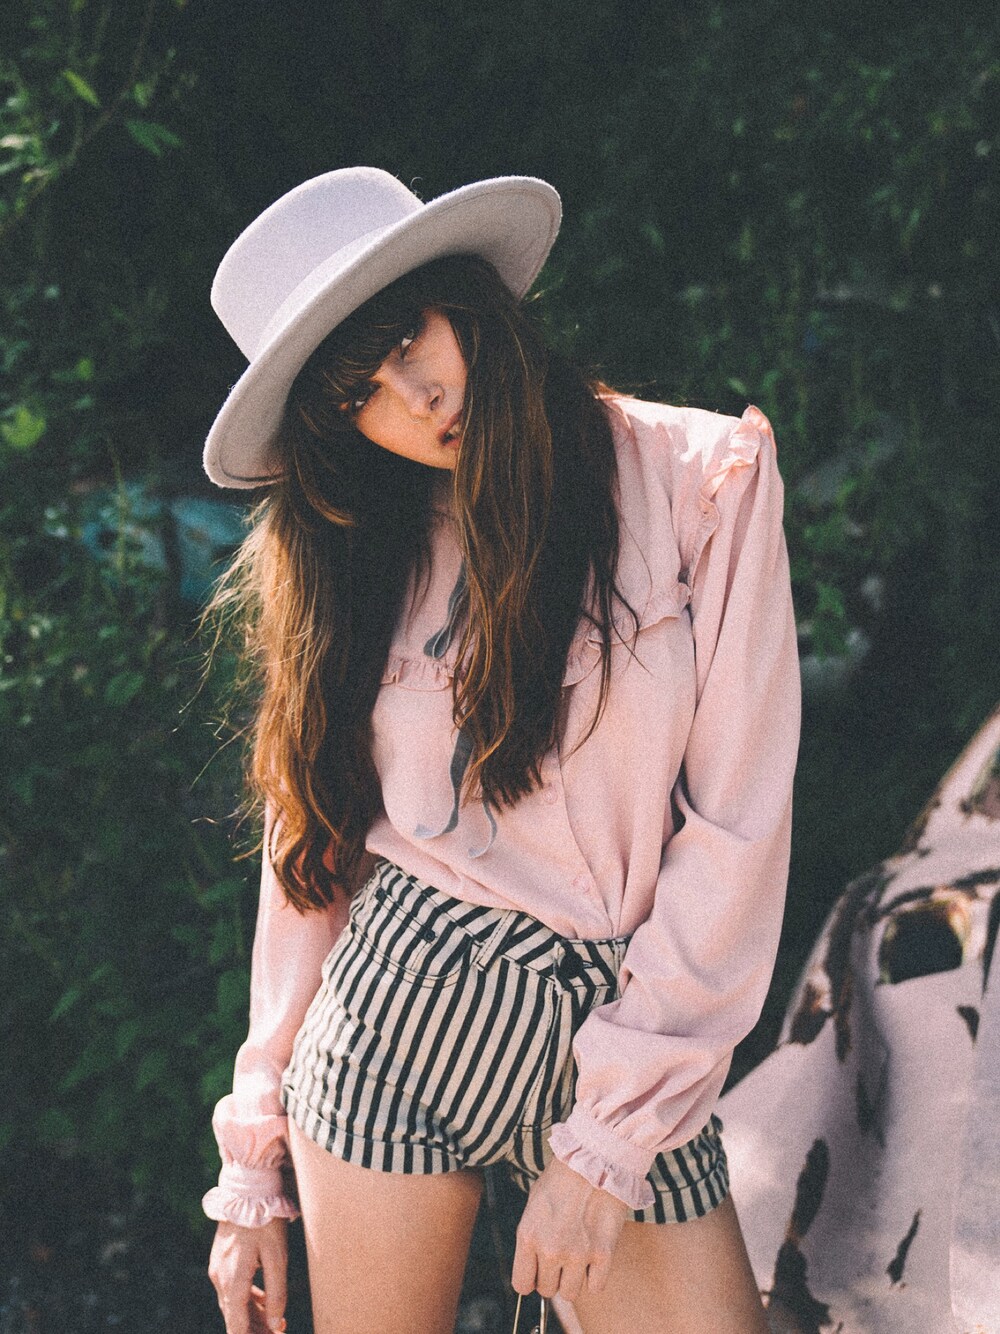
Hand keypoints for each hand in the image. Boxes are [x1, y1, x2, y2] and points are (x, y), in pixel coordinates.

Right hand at [208, 1218, 287, 1333]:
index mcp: (233, 1280)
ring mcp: (218, 1269)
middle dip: (255, 1330)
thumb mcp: (277, 1257)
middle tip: (278, 1333)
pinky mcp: (221, 1260)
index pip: (236, 1326)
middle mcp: (220, 1278)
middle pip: (234, 1317)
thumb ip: (276, 1293)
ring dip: (252, 1316)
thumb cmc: (265, 1221)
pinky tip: (263, 1301)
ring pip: (233, 1304)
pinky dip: (247, 1299)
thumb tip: (274, 1325)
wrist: (247, 1189)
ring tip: (276, 1324)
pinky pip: (232, 1289)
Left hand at [511, 1156, 627, 1303]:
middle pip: (547, 1290)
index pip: (522, 1285)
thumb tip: (533, 1265)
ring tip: (579, 1255)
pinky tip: (595, 1256)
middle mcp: (550, 1249)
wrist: (595, 1158)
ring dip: (573, 1279)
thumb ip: (531, 1237)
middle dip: (553, 1276)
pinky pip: (595, 1287)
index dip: (531, 1279)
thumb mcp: (534, 1203)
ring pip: (570, 1293)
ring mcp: (577, 1254)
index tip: (538, 1270)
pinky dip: (595, 1276)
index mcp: (528, 1235)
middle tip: (562, 1256)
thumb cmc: (562, 1177)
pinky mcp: (603, 1254)